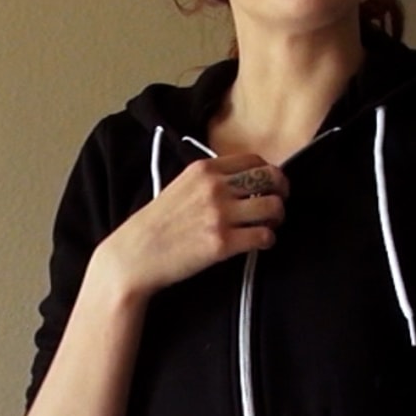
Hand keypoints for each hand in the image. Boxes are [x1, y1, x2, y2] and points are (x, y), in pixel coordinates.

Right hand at [94, 154, 286, 294]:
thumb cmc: (154, 225)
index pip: (254, 160)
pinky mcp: (223, 243)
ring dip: (277, 217)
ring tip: (268, 225)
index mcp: (203, 169)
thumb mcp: (179, 186)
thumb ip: (208, 180)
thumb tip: (242, 182)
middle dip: (281, 191)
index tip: (270, 184)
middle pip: (270, 179)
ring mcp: (220, 215)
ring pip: (273, 207)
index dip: (269, 172)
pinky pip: (265, 236)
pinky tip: (259, 243)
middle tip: (278, 204)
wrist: (134, 255)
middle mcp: (215, 187)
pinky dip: (268, 240)